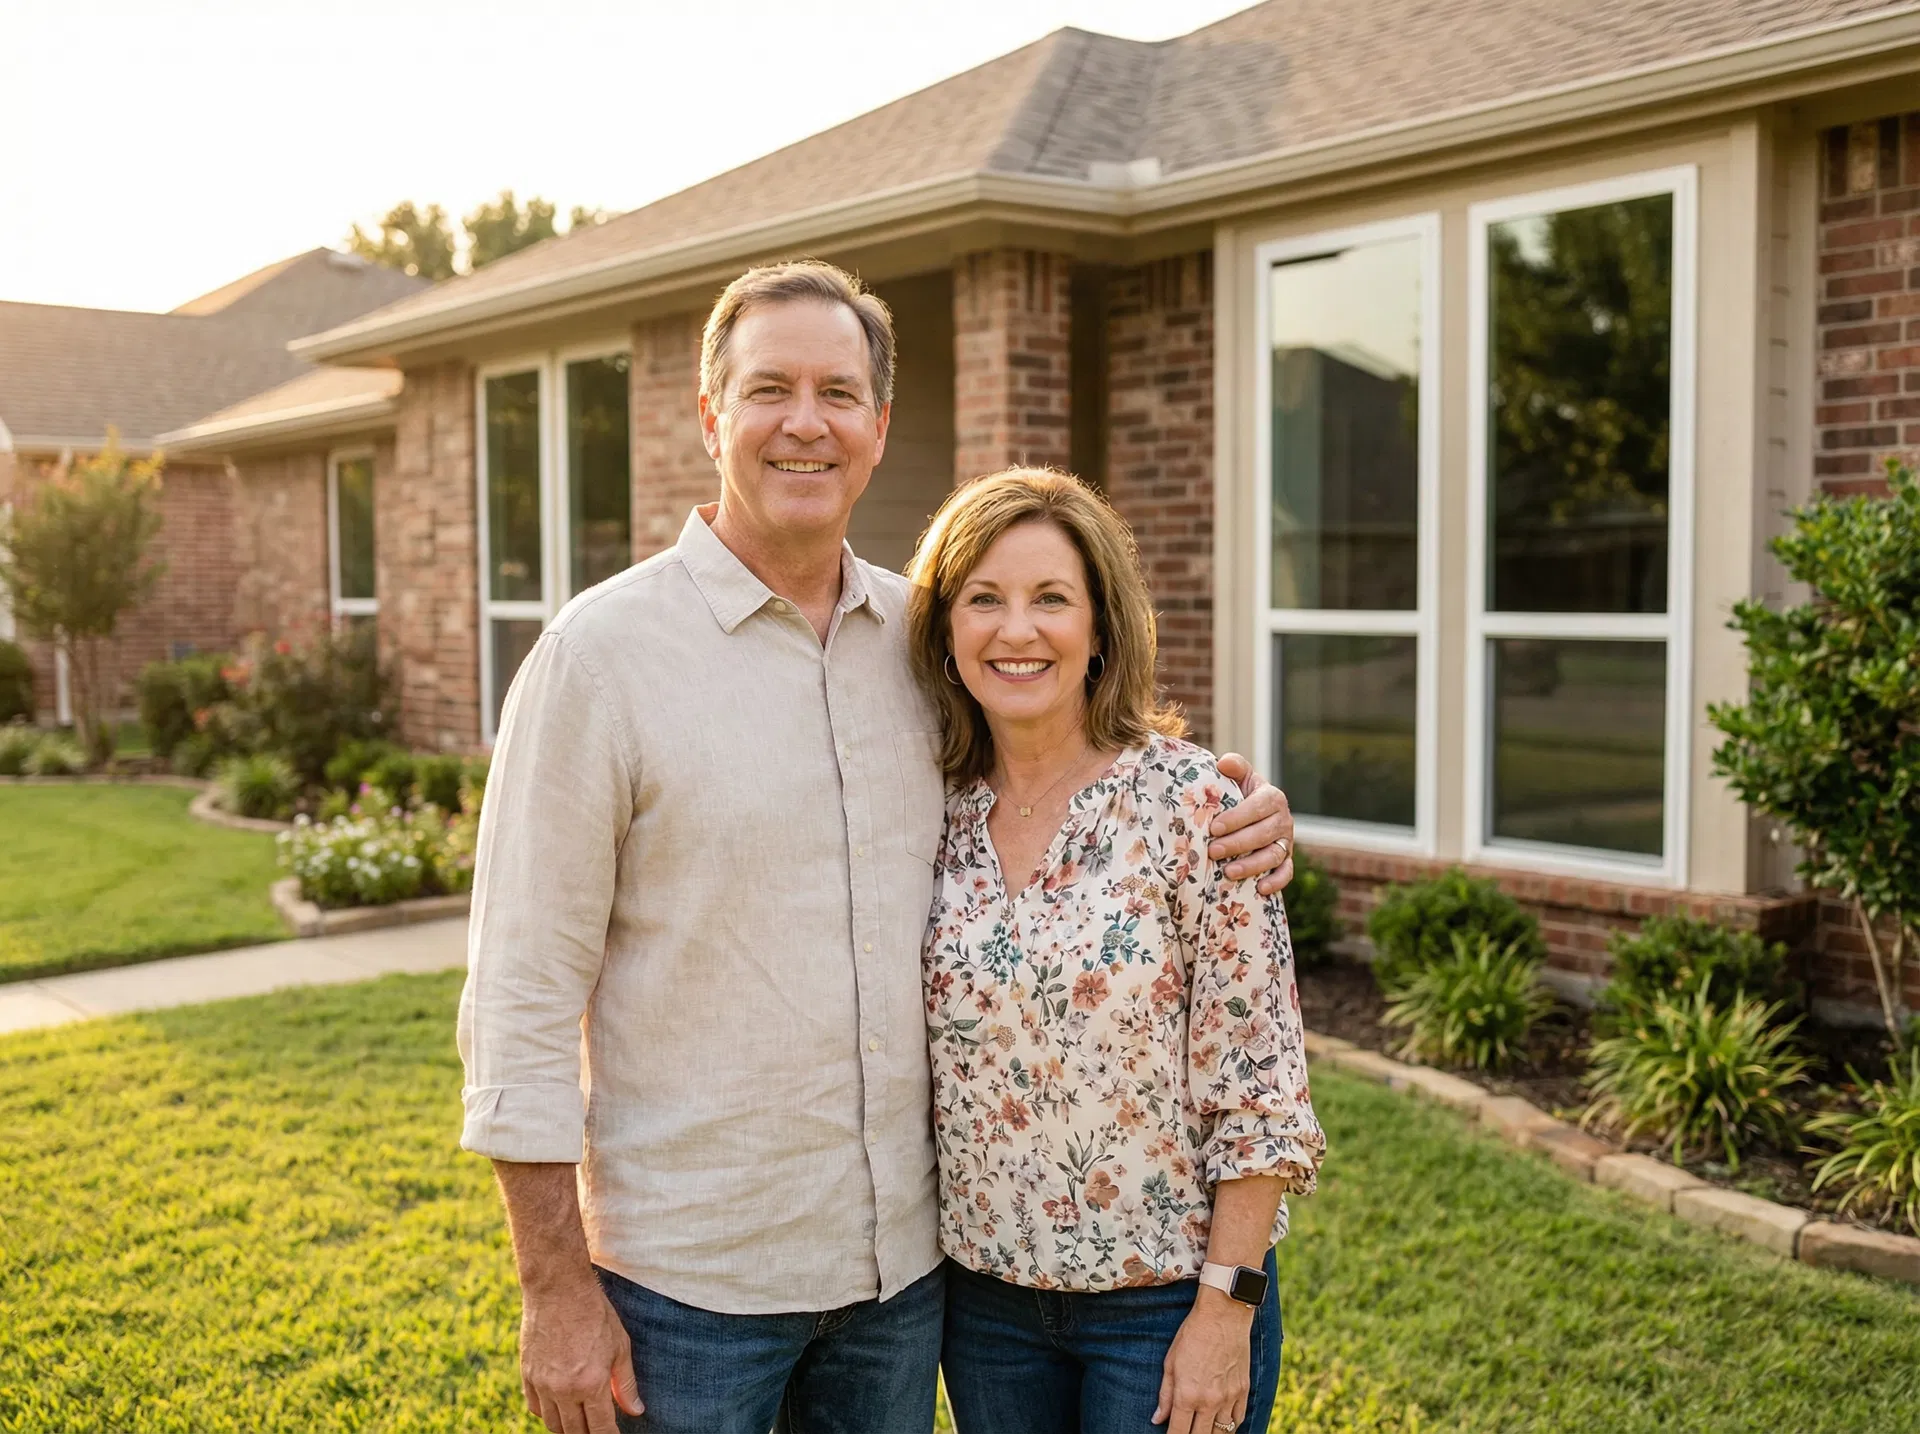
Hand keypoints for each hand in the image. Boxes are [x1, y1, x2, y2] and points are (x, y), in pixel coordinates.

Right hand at [519, 1279, 643, 1433]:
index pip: (601, 1430)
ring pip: (553, 1424)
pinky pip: (535, 1407)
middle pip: (575, 1432)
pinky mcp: (527, 1375)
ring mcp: (542, 1384)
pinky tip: (559, 1405)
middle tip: (598, 1427)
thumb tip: (635, 1411)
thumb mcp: (620, 1346)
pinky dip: (547, 1412)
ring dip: (568, 1427)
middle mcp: (564, 1390)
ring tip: (580, 1419)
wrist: (558, 1289)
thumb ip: (626, 1383)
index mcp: (591, 1384)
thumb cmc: (595, 1313)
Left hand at [1152, 1289, 1253, 1433]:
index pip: (1178, 1432)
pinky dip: (1230, 1425)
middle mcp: (1209, 1401)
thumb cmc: (1192, 1334)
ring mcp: (1229, 1397)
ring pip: (1222, 1433)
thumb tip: (1157, 1419)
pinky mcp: (1243, 1390)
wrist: (1223, 1315)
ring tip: (1203, 1430)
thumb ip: (1165, 1395)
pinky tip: (1222, 1423)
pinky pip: (1238, 1419)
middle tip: (1186, 1432)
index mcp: (1187, 1394)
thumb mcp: (1170, 1362)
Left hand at [1211, 753, 1294, 896]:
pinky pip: (1286, 873)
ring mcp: (1286, 842)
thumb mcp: (1238, 777)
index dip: (1236, 818)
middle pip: (1263, 834)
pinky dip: (1276, 882)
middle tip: (1213, 851)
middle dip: (1238, 843)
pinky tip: (1260, 889)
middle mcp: (1283, 820)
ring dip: (1252, 865)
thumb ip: (1233, 766)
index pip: (1257, 807)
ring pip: (1274, 855)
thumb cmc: (1239, 794)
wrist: (1251, 813)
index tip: (1214, 828)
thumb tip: (1223, 763)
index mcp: (1272, 797)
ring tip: (1228, 873)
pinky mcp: (1287, 860)